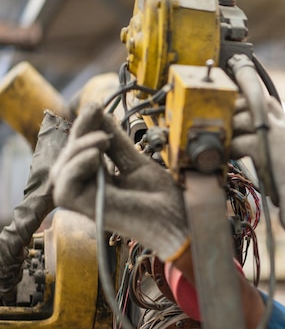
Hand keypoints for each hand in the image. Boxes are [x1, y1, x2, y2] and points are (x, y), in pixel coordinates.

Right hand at [50, 103, 188, 260]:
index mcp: (102, 182)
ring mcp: (88, 202)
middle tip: (96, 114)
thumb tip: (100, 114)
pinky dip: (75, 168)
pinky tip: (95, 156)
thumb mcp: (139, 163)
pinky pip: (65, 188)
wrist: (180, 222)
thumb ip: (118, 144)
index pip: (83, 152)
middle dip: (80, 132)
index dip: (85, 129)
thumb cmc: (166, 201)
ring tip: (103, 140)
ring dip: (78, 148)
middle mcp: (91, 192)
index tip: (95, 106)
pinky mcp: (88, 210)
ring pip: (61, 172)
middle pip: (69, 158)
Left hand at [232, 96, 284, 248]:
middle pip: (259, 102)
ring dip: (232, 127)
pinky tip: (229, 155)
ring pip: (249, 117)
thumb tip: (258, 150)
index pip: (271, 106)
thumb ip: (282, 154)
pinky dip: (232, 146)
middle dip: (237, 110)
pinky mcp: (273, 154)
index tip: (234, 117)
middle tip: (223, 125)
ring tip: (225, 141)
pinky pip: (243, 140)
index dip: (249, 107)